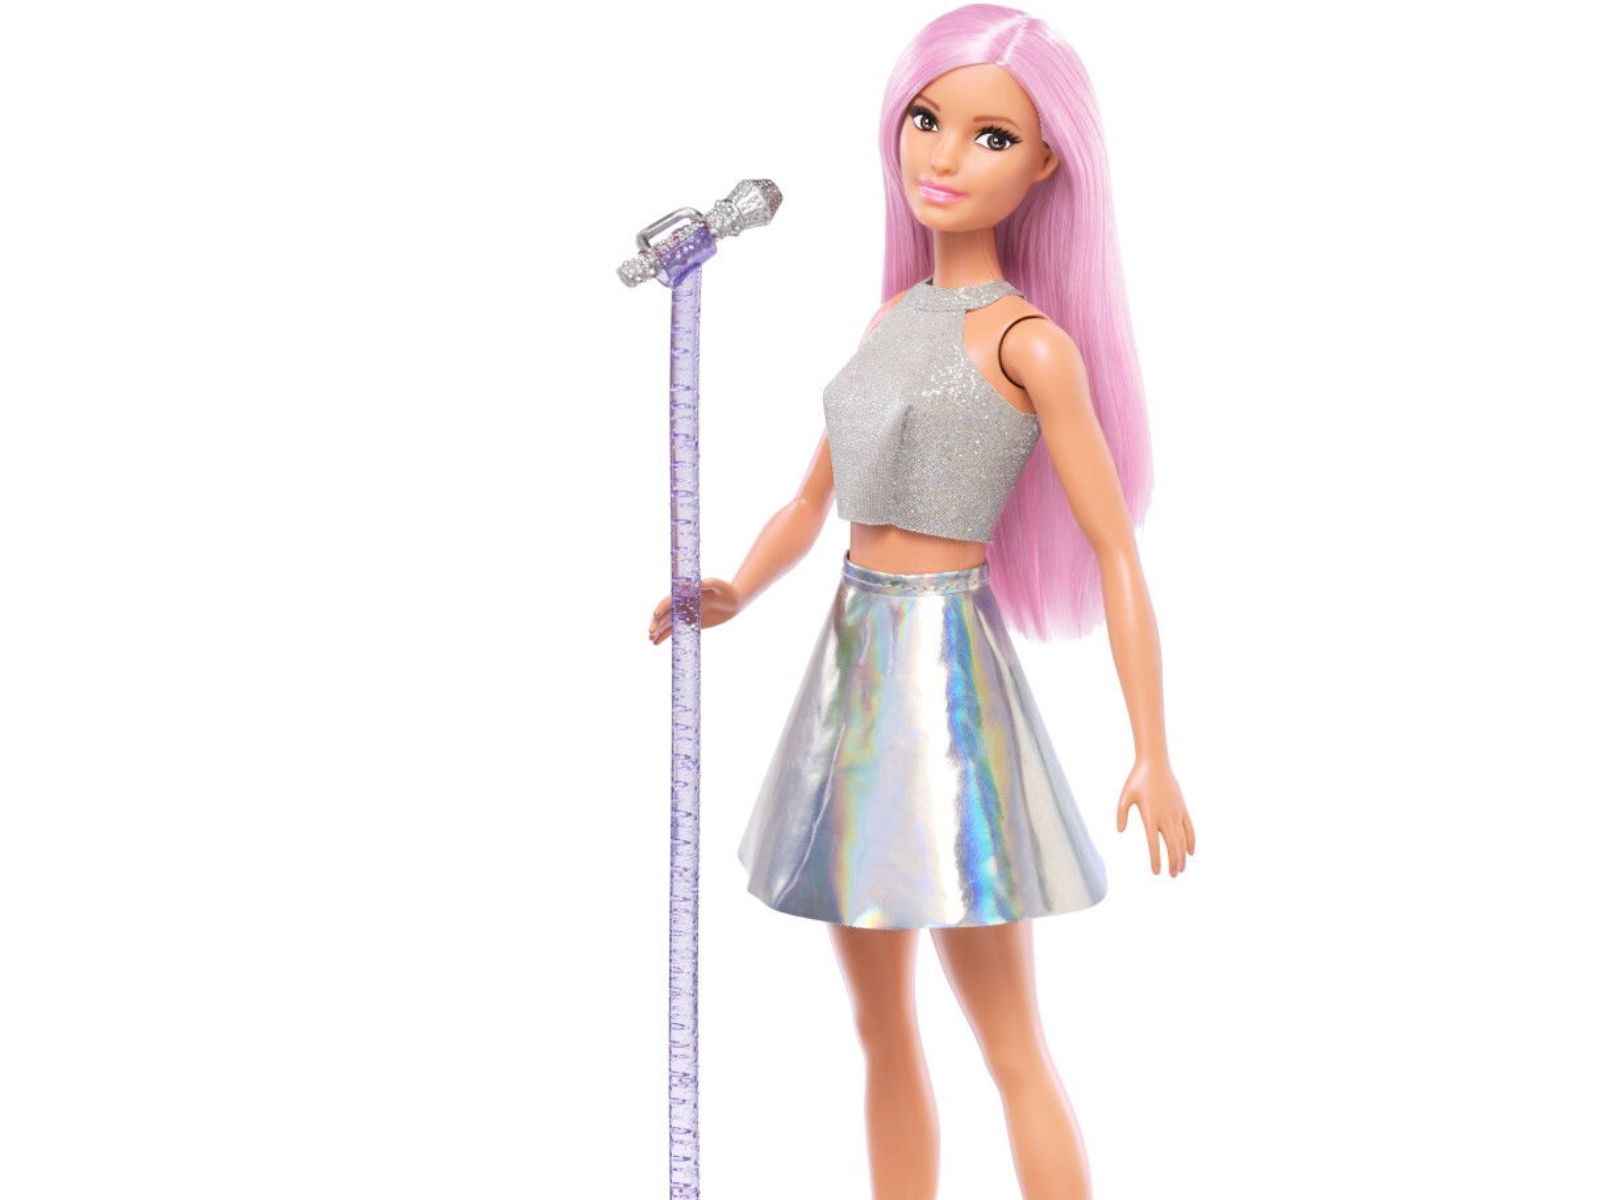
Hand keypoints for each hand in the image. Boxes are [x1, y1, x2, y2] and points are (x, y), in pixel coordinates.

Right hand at [647, 577, 741, 643]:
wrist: (735, 602)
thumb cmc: (728, 591)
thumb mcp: (721, 586)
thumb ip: (711, 583)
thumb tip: (700, 584)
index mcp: (687, 593)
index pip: (671, 600)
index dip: (662, 607)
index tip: (656, 615)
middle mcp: (683, 603)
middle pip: (666, 613)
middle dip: (657, 623)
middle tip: (650, 632)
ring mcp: (686, 613)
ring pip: (668, 623)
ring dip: (658, 631)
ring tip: (651, 640)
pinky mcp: (690, 623)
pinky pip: (675, 630)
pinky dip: (665, 636)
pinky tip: (656, 642)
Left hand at [1116, 756, 1195, 876]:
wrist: (1155, 764)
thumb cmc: (1137, 780)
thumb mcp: (1125, 796)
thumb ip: (1121, 814)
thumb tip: (1120, 830)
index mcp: (1150, 816)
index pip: (1154, 843)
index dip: (1156, 859)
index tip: (1157, 872)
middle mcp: (1165, 816)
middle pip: (1172, 845)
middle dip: (1173, 863)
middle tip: (1171, 876)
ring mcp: (1176, 813)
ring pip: (1182, 839)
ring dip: (1181, 856)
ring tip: (1179, 870)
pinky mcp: (1183, 808)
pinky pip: (1189, 828)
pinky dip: (1191, 841)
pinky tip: (1190, 853)